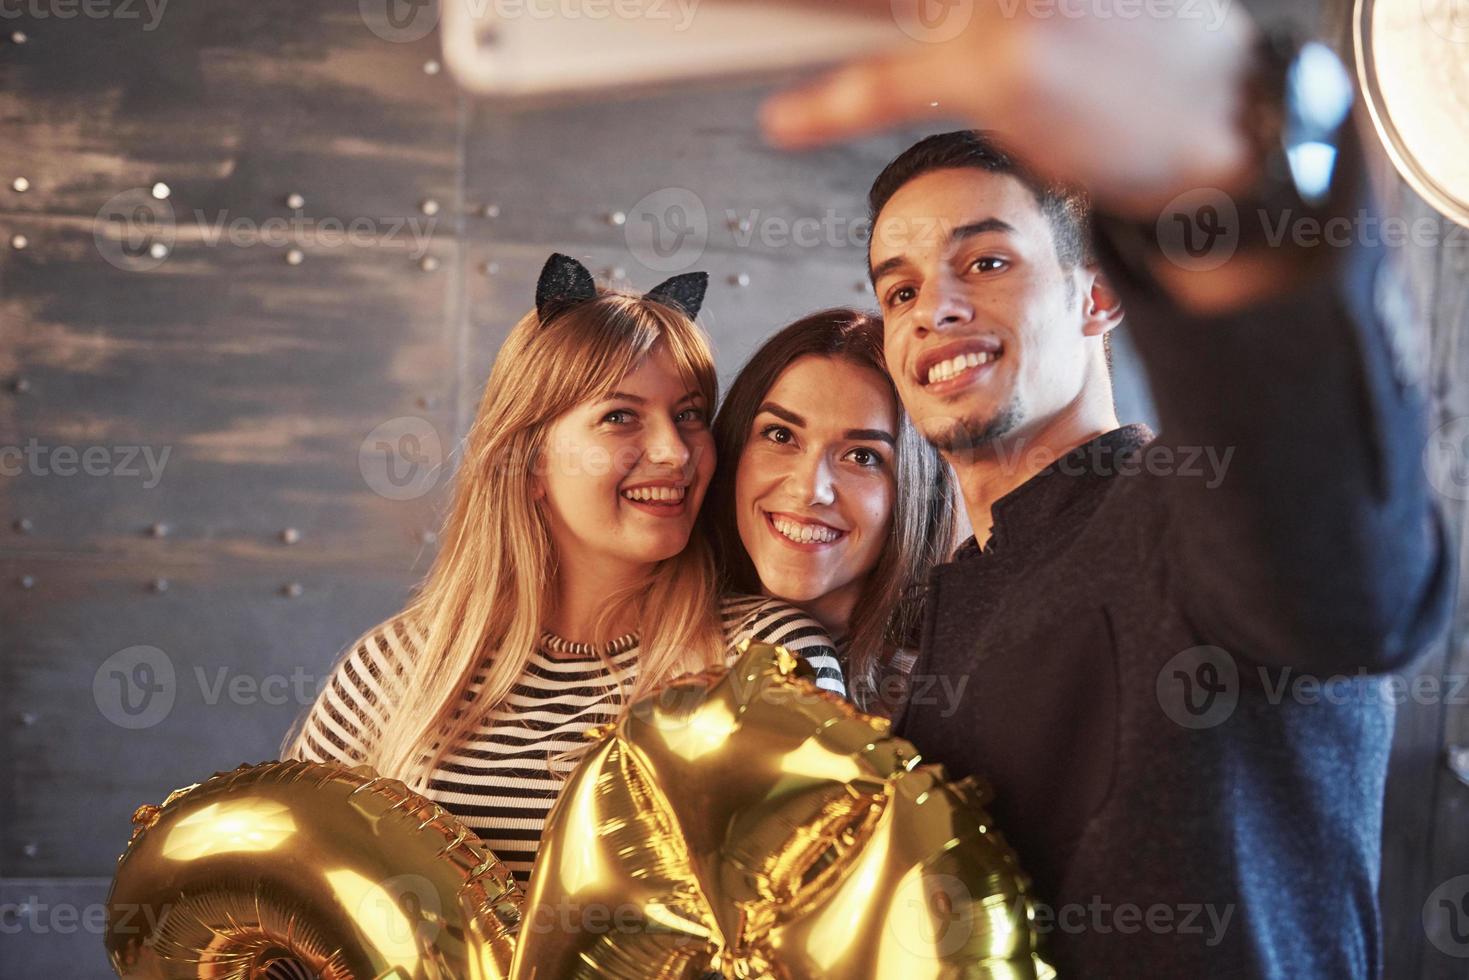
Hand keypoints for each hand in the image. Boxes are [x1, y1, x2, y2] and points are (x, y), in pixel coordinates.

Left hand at [760, 0, 1263, 218]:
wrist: (1225, 115)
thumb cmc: (1150, 48)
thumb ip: (991, 2)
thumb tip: (916, 15)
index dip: (847, 0)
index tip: (774, 4)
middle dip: (798, 0)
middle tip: (708, 8)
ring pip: (868, 3)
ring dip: (791, 12)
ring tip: (720, 16)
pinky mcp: (999, 66)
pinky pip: (889, 81)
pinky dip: (830, 104)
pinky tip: (786, 119)